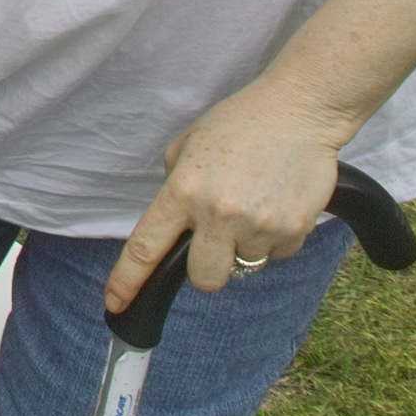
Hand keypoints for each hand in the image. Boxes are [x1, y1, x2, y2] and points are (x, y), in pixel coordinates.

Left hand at [105, 79, 357, 311]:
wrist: (298, 111)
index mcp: (183, 191)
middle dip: (206, 267)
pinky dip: (275, 239)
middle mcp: (218, 213)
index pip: (146, 247)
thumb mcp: (188, 145)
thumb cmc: (240, 123)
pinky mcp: (294, 230)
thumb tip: (174, 220)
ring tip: (253, 206)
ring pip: (244, 267)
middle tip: (216, 239)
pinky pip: (277, 255)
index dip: (128, 281)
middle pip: (203, 280)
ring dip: (245, 247)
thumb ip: (175, 186)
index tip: (116, 303)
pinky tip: (275, 204)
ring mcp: (258, 225)